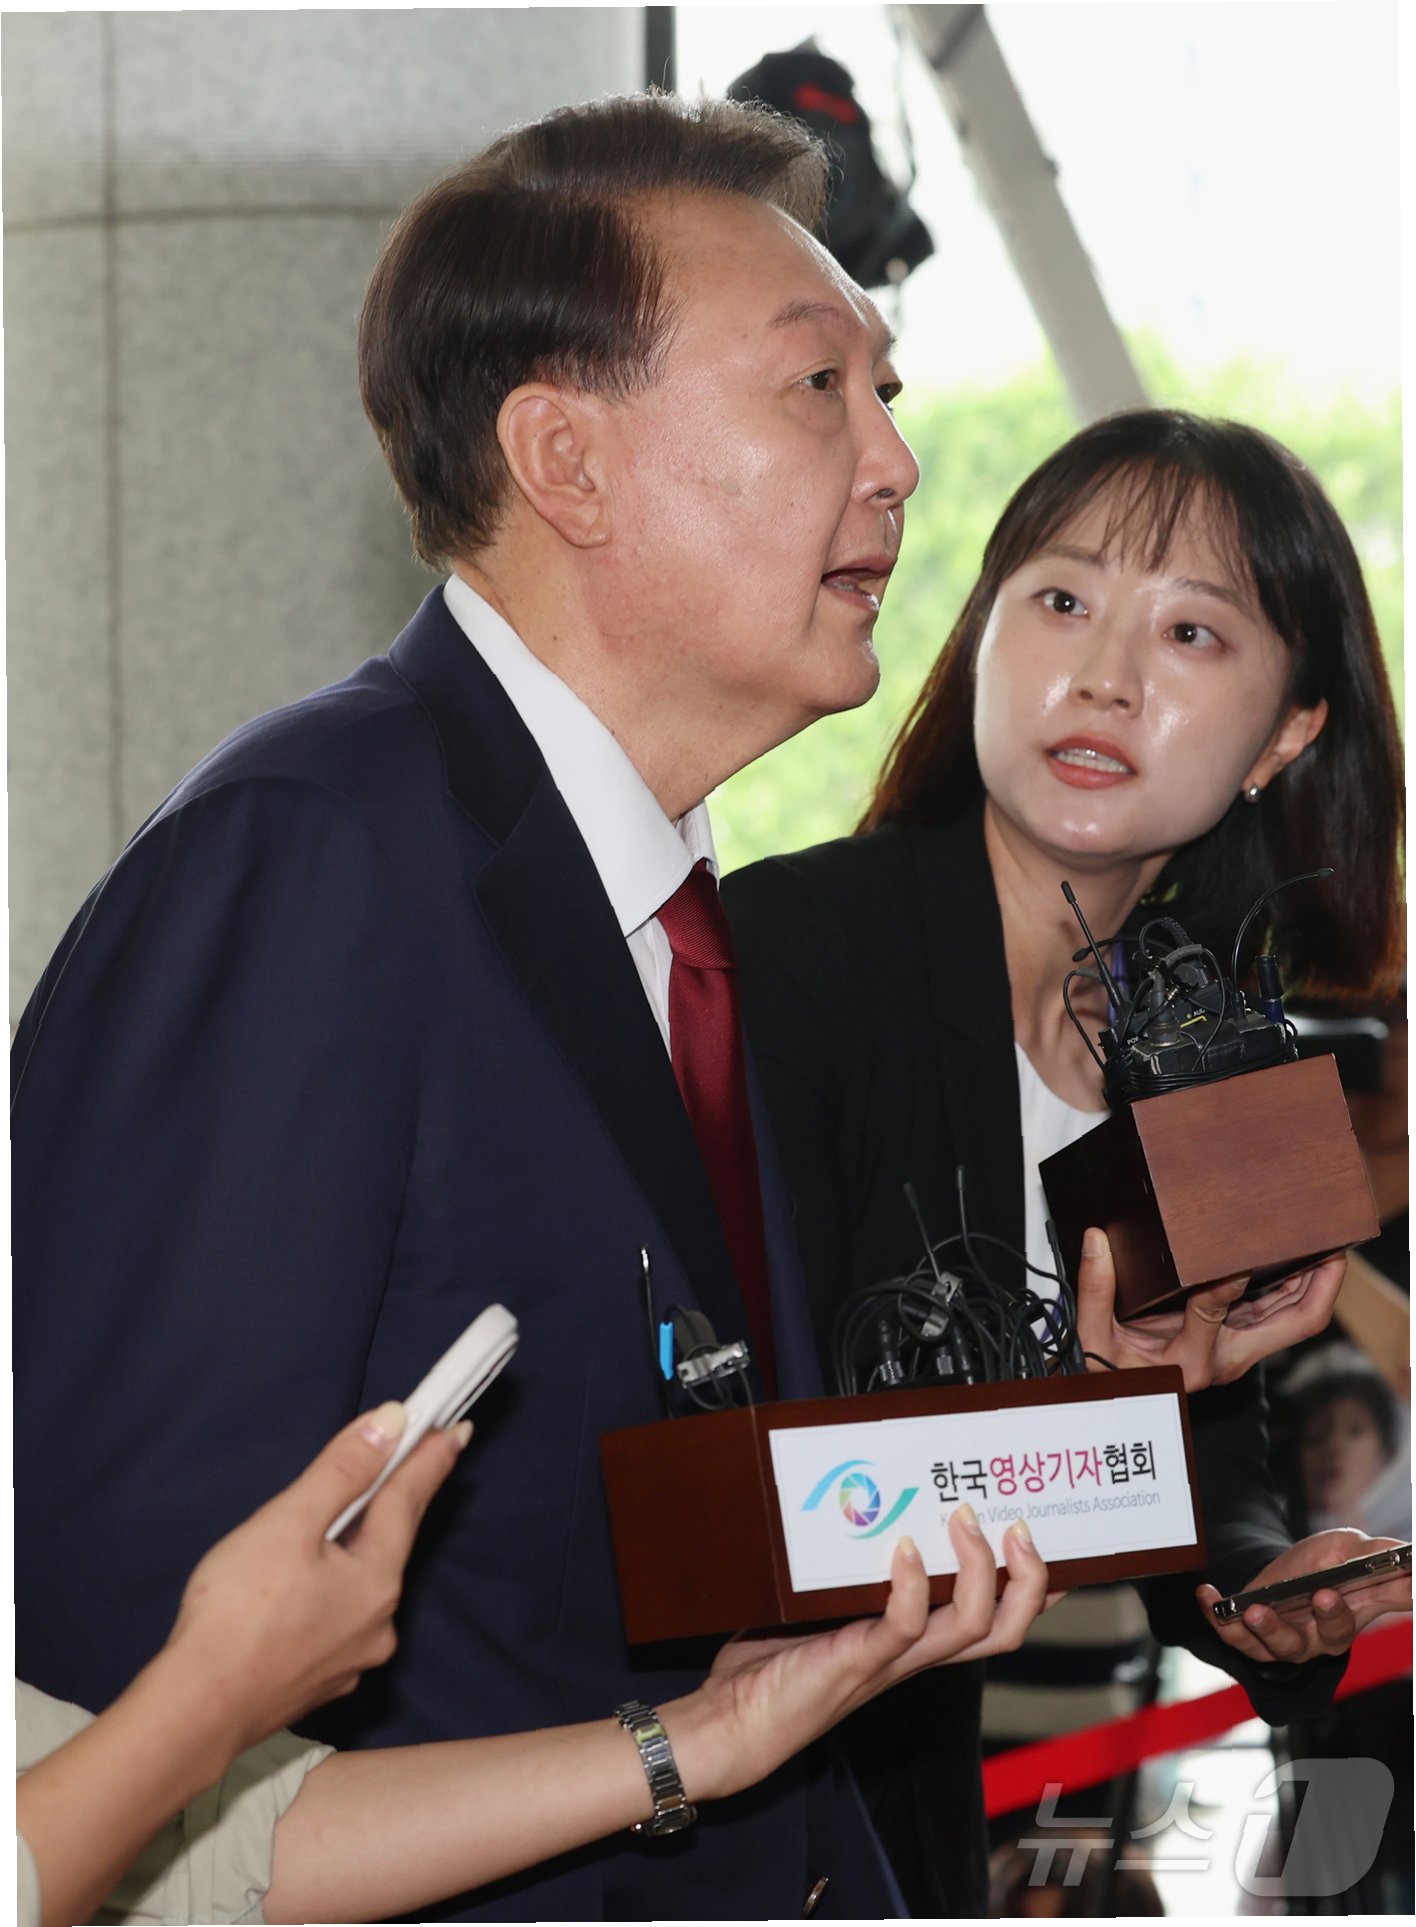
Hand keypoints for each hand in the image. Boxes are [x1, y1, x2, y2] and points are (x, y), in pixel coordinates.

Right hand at [164, 1404, 467, 1751]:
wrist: (194, 1712)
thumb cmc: (238, 1612)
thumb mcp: (290, 1523)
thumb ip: (343, 1470)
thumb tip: (393, 1423)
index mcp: (377, 1580)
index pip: (409, 1501)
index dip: (429, 1460)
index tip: (455, 1430)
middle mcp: (378, 1623)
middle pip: (389, 1543)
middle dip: (395, 1501)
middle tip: (414, 1461)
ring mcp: (351, 1659)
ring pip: (362, 1585)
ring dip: (359, 1550)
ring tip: (349, 1520)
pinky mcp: (320, 1680)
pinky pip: (338, 1619)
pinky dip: (332, 1591)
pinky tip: (308, 1587)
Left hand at [671, 1508, 1049, 1800]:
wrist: (727, 1728)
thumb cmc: (764, 1671)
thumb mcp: (815, 1609)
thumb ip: (839, 1572)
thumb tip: (844, 1506)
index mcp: (910, 1646)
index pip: (993, 1625)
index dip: (1032, 1593)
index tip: (1051, 1545)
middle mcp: (911, 1658)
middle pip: (1002, 1629)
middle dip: (1026, 1578)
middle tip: (1020, 1526)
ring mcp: (887, 1662)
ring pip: (969, 1627)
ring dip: (979, 1570)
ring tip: (967, 1521)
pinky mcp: (854, 1663)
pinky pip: (902, 1627)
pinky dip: (912, 1586)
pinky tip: (907, 1551)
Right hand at [1077, 1227, 1345, 1390]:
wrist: (1124, 1406)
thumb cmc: (1110, 1375)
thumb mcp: (1094, 1337)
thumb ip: (1094, 1290)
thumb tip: (1096, 1240)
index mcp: (1190, 1359)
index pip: (1214, 1315)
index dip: (1225, 1286)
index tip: (1235, 1258)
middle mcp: (1226, 1358)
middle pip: (1293, 1324)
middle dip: (1320, 1285)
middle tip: (1332, 1247)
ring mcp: (1238, 1350)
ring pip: (1295, 1319)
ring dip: (1316, 1283)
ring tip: (1327, 1242)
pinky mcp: (1239, 1341)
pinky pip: (1280, 1314)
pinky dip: (1296, 1286)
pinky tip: (1301, 1260)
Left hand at [1196, 1529, 1412, 1665]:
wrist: (1291, 1570)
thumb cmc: (1329, 1563)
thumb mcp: (1351, 1549)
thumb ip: (1381, 1556)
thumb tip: (1414, 1563)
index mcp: (1351, 1619)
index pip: (1356, 1618)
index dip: (1347, 1611)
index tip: (1336, 1593)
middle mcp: (1320, 1637)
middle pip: (1324, 1638)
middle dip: (1323, 1620)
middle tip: (1319, 1596)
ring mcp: (1287, 1640)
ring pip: (1278, 1647)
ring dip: (1266, 1631)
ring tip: (1255, 1610)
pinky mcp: (1253, 1635)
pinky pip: (1235, 1635)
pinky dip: (1217, 1617)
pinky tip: (1206, 1595)